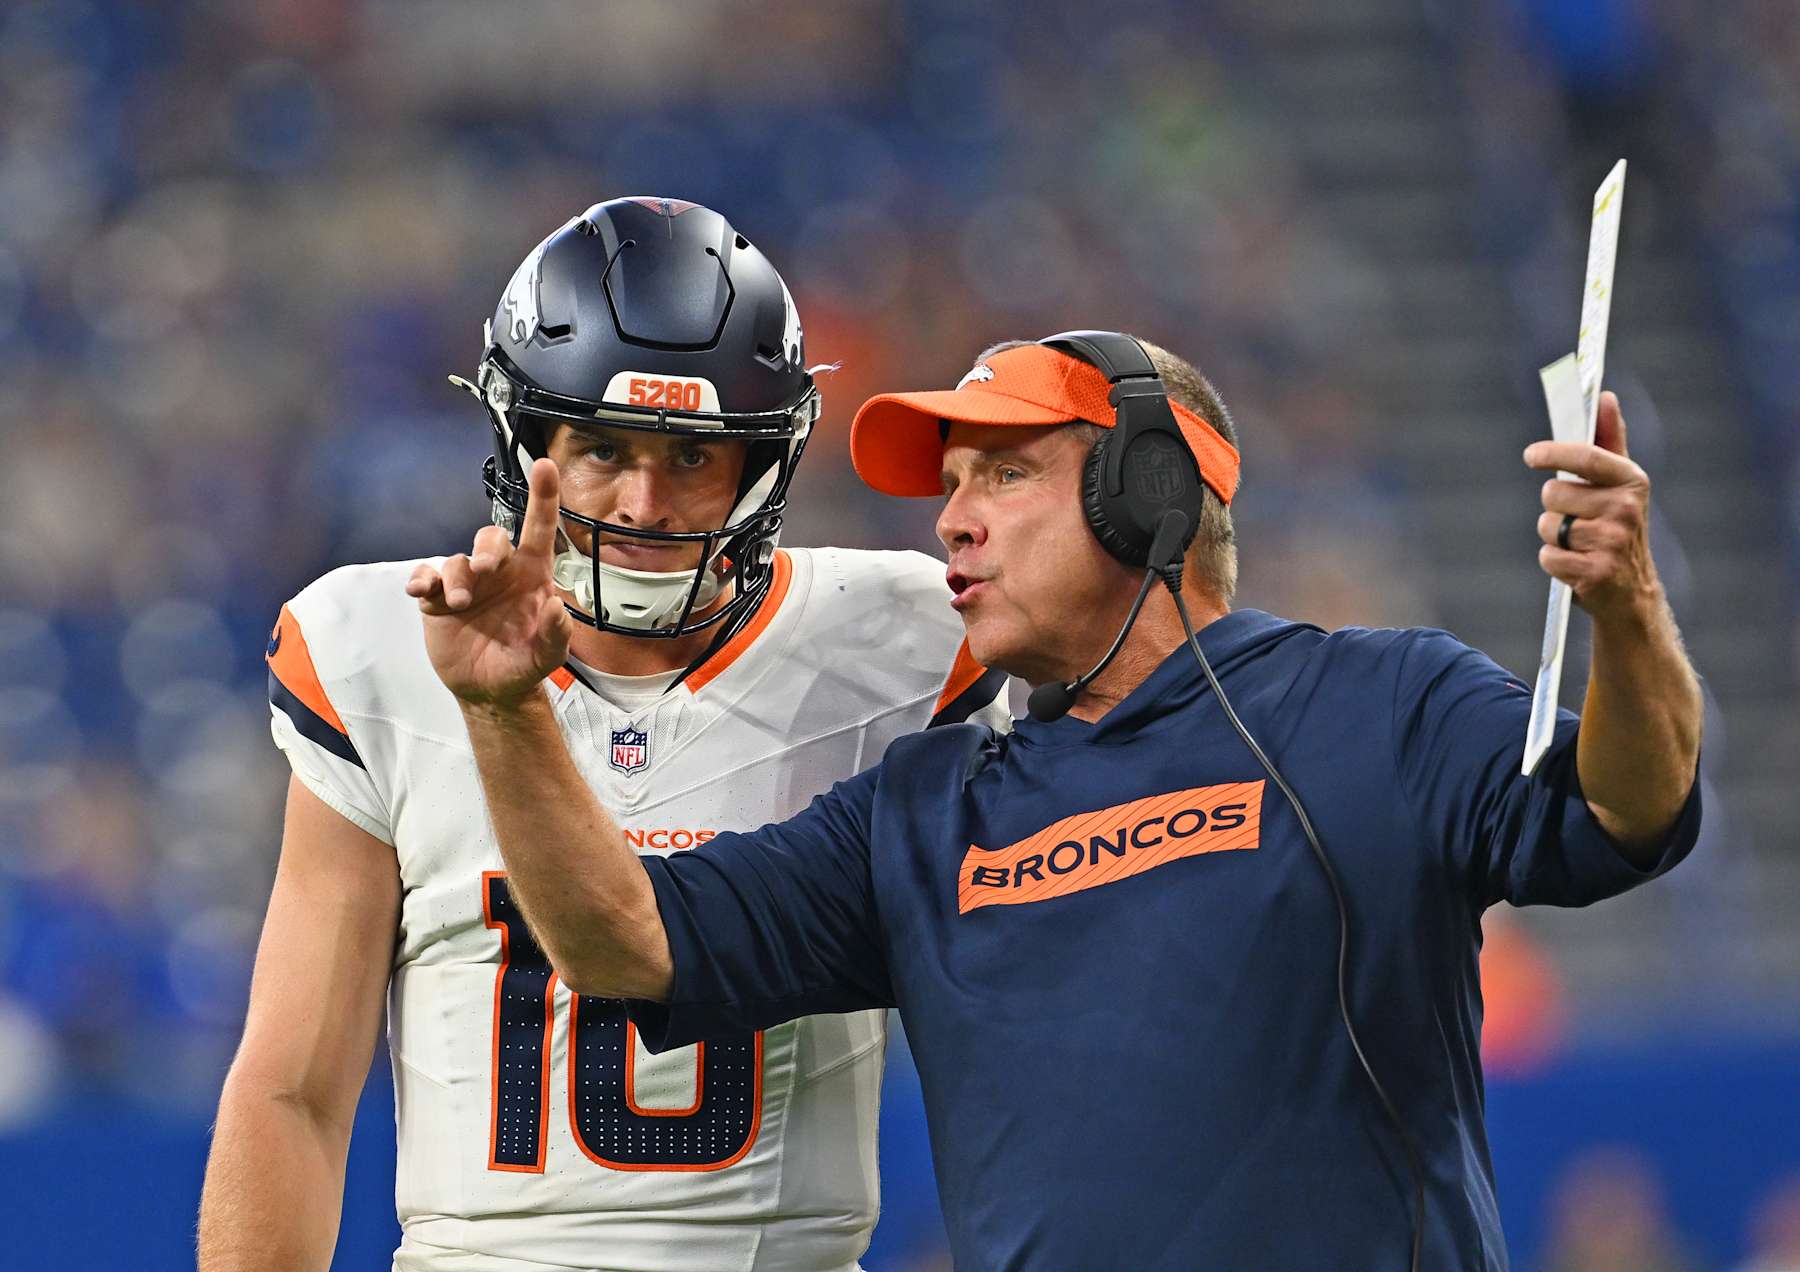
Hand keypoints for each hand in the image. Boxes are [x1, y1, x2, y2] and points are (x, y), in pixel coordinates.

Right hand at [407, 457, 572, 708]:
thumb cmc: (523, 663)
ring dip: (456, 577)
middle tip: (487, 570)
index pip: (539, 529)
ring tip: (460, 604)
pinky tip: (423, 592)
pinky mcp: (438, 599)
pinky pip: (426, 576)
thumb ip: (555, 634)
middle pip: (490, 537)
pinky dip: (422, 580)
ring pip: (456, 560)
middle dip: (487, 547)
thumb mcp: (547, 655)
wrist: (490, 689)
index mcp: (531, 575)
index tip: (545, 465)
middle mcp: (498, 572)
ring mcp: (466, 583)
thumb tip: (556, 607)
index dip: (543, 496)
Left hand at [1523, 390, 1660, 622]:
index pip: (1588, 457)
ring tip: (1579, 545)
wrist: (1632, 593)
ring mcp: (1612, 542)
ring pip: (1548, 526)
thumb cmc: (1617, 528)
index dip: (1555, 452)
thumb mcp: (1619, 485)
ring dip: (1553, 536)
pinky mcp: (1596, 572)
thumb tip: (1604, 396)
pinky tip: (1576, 566)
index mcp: (1632, 482)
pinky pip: (1548, 556)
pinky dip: (1553, 562)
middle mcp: (1626, 509)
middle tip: (1576, 520)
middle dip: (1554, 507)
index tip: (1531, 455)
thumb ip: (1609, 440)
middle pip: (1553, 494)